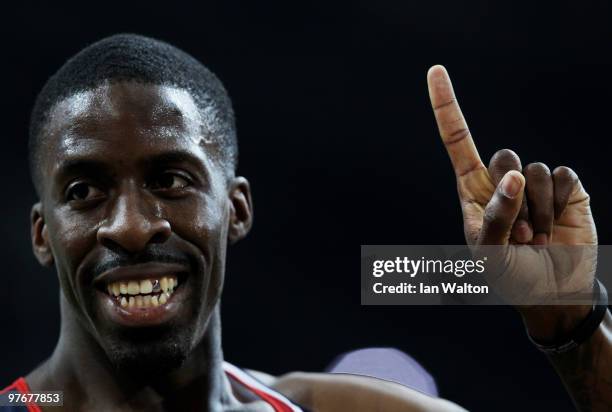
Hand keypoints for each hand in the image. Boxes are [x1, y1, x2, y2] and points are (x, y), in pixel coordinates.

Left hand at [426, 65, 597, 338]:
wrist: (550, 292)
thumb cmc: (509, 274)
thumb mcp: (488, 252)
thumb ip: (496, 215)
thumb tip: (515, 176)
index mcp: (473, 190)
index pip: (457, 141)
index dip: (447, 106)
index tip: (435, 71)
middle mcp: (502, 181)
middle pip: (502, 155)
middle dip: (511, 196)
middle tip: (517, 234)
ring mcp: (534, 183)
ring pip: (532, 169)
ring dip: (535, 211)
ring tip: (535, 237)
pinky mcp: (565, 187)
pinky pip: (561, 176)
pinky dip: (557, 207)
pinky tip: (556, 228)